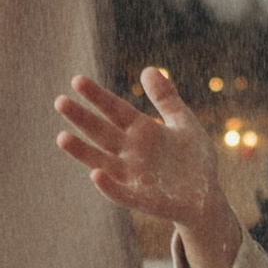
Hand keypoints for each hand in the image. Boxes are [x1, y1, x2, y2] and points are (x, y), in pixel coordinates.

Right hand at [55, 68, 241, 267]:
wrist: (207, 197)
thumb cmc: (194, 159)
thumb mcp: (184, 123)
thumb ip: (166, 98)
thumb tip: (147, 69)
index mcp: (141, 130)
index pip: (114, 110)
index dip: (97, 96)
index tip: (77, 80)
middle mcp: (130, 152)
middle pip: (102, 132)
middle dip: (82, 118)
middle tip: (60, 101)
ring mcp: (133, 176)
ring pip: (102, 161)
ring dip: (82, 152)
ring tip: (61, 137)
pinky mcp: (141, 199)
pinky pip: (121, 193)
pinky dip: (108, 185)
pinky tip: (95, 174)